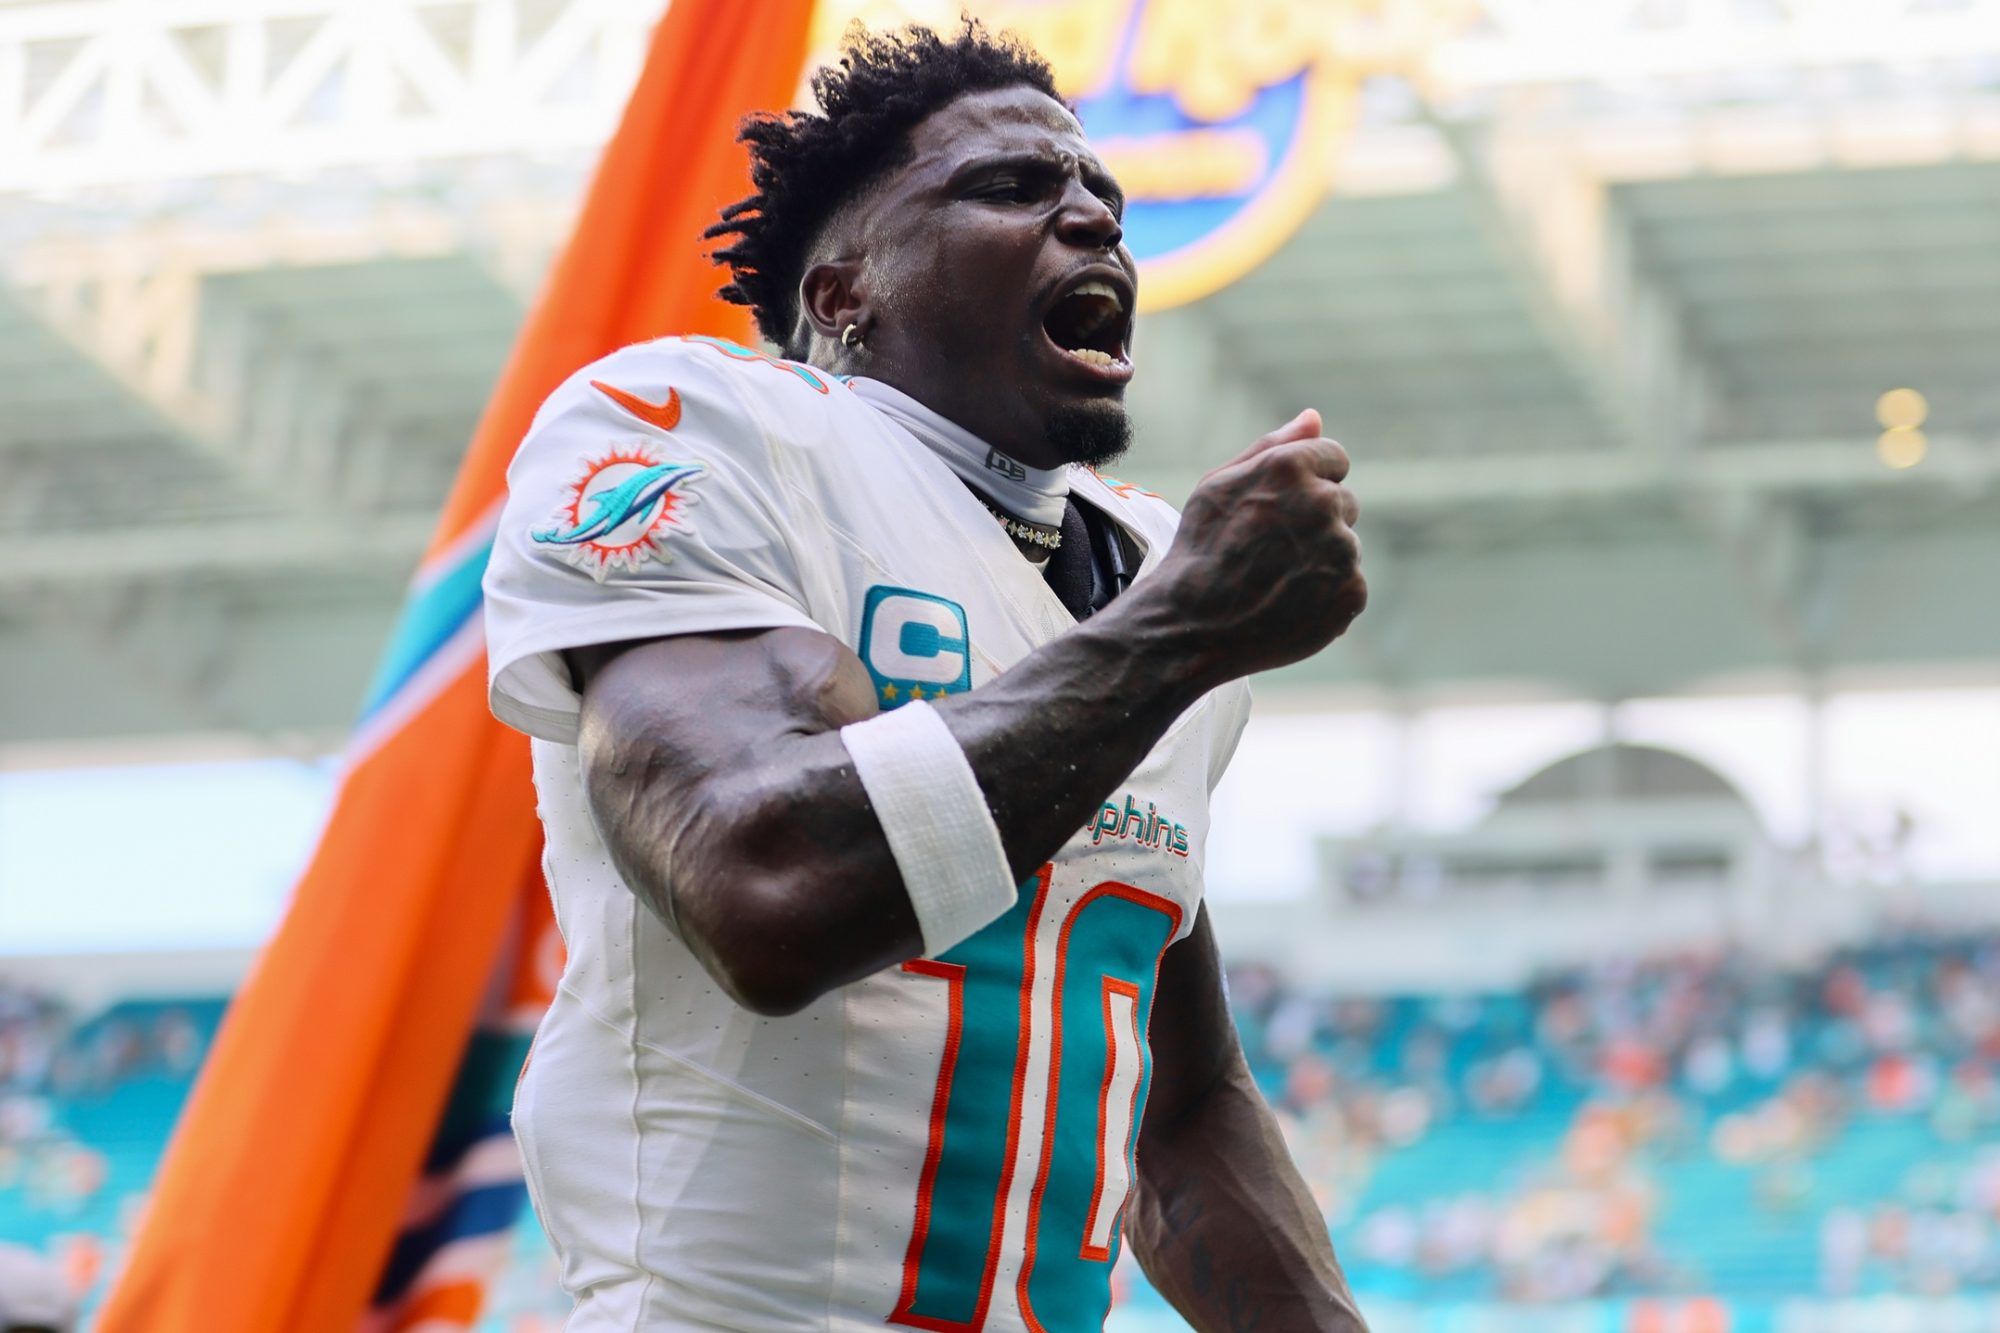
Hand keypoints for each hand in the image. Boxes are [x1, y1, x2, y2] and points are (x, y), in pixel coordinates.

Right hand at [1152, 409, 1365, 680]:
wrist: (1192, 626)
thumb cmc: (1199, 550)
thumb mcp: (1219, 485)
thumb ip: (1272, 446)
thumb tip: (1314, 417)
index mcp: (1292, 467)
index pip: (1335, 458)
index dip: (1308, 482)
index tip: (1279, 510)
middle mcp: (1323, 503)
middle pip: (1343, 502)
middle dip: (1315, 521)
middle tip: (1270, 551)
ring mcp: (1342, 550)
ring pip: (1345, 546)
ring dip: (1320, 559)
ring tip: (1274, 581)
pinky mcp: (1351, 592)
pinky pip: (1349, 586)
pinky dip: (1326, 596)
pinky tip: (1289, 604)